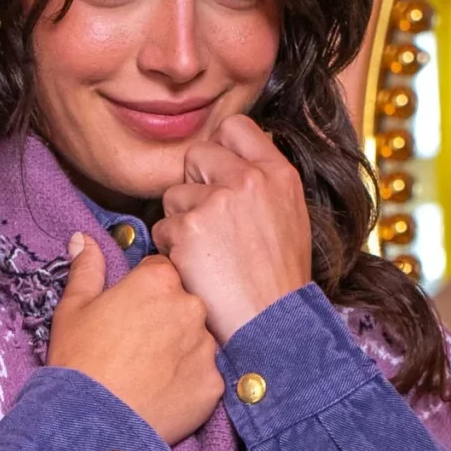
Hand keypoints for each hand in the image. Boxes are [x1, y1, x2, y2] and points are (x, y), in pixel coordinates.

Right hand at [48, 233, 223, 445]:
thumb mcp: (73, 308)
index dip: (144, 291)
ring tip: (150, 373)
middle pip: (185, 304)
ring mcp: (206, 347)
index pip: (162, 272)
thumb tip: (83, 238)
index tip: (130, 312)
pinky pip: (206, 376)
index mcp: (158, 281)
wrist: (91, 423)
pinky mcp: (214, 384)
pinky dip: (189, 384)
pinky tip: (163, 394)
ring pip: (198, 340)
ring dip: (181, 351)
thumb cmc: (79, 362)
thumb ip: (86, 269)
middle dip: (167, 320)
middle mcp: (191, 307)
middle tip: (138, 347)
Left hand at [153, 112, 311, 344]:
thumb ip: (261, 183)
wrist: (273, 323)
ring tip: (208, 253)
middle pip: (196, 155)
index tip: (217, 176)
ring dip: (180, 222)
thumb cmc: (278, 279)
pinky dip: (171, 250)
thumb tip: (232, 159)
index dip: (219, 149)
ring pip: (174, 194)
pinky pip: (162, 227)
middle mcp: (249, 179)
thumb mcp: (289, 216)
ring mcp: (218, 201)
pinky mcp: (190, 228)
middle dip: (194, 186)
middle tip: (210, 225)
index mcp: (278, 173)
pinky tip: (197, 269)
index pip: (235, 127)